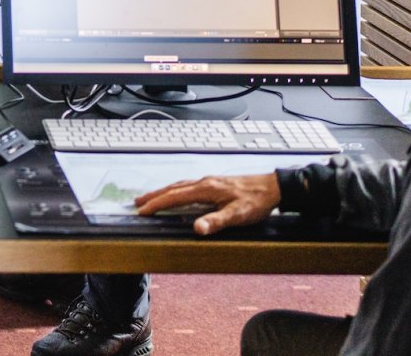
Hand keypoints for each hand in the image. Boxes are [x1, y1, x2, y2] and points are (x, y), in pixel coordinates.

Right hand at [134, 174, 279, 235]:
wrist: (272, 187)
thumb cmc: (257, 202)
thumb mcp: (238, 215)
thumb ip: (217, 221)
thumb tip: (197, 228)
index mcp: (207, 188)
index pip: (176, 196)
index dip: (158, 203)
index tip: (142, 211)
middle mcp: (205, 182)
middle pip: (174, 188)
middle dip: (155, 195)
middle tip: (137, 203)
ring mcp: (209, 182)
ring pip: (180, 185)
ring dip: (164, 192)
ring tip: (151, 198)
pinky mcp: (215, 184)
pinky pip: (188, 186)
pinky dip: (176, 190)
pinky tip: (178, 195)